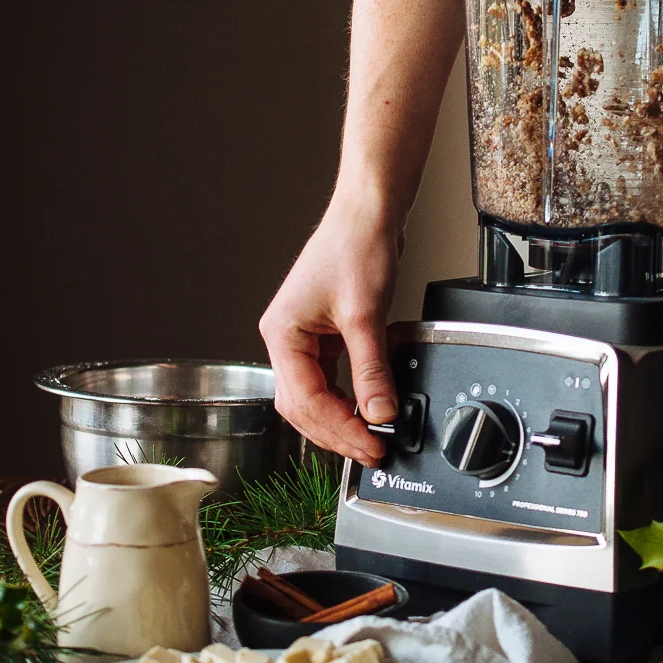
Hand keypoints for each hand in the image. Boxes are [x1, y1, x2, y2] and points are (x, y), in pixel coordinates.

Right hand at [259, 195, 402, 467]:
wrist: (368, 212)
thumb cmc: (356, 247)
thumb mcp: (366, 316)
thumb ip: (372, 371)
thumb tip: (380, 413)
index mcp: (283, 334)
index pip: (305, 400)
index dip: (339, 429)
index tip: (370, 444)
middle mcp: (285, 337)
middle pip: (302, 406)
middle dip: (335, 432)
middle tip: (372, 450)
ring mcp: (301, 336)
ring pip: (313, 395)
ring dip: (339, 419)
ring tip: (369, 437)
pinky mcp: (321, 332)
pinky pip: (327, 377)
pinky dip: (344, 398)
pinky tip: (364, 408)